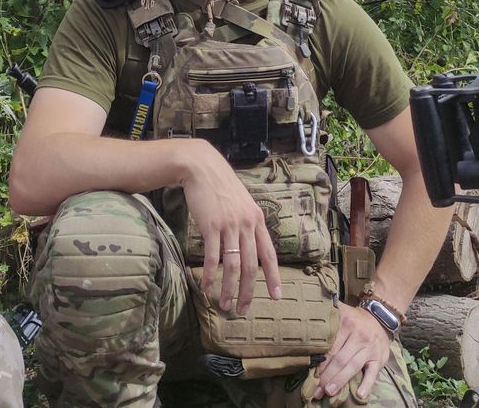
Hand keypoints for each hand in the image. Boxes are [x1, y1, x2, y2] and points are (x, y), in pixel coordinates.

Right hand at [179, 143, 281, 314]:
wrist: (202, 168)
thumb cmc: (221, 186)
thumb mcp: (243, 203)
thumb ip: (248, 224)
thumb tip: (250, 247)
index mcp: (257, 220)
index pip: (269, 255)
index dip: (273, 278)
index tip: (276, 297)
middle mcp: (247, 224)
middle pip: (251, 266)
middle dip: (248, 292)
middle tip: (243, 310)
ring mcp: (229, 226)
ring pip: (233, 266)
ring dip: (229, 289)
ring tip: (225, 305)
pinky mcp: (211, 226)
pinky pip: (212, 257)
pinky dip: (210, 275)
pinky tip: (206, 287)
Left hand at [312, 302, 392, 402]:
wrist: (381, 319)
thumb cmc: (355, 320)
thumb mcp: (341, 312)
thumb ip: (327, 316)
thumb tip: (305, 321)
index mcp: (347, 323)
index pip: (331, 346)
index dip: (320, 362)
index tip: (311, 374)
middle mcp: (359, 335)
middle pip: (340, 359)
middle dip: (327, 375)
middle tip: (316, 388)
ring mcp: (370, 348)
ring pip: (353, 366)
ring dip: (340, 381)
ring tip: (329, 392)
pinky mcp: (380, 358)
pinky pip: (373, 373)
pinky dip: (367, 384)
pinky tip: (360, 394)